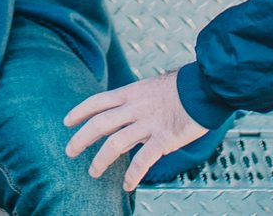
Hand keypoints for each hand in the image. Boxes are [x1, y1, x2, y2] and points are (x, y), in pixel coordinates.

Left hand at [65, 71, 208, 190]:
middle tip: (70, 152)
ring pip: (115, 144)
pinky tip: (127, 185)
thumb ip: (135, 100)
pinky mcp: (163, 139)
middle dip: (81, 139)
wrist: (205, 88)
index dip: (79, 112)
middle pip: (99, 124)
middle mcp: (135, 108)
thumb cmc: (181, 88)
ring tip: (93, 172)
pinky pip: (142, 160)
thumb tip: (123, 111)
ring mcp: (148, 123)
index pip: (97, 101)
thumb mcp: (151, 87)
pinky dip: (132, 174)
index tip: (67, 122)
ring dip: (101, 160)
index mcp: (130, 93)